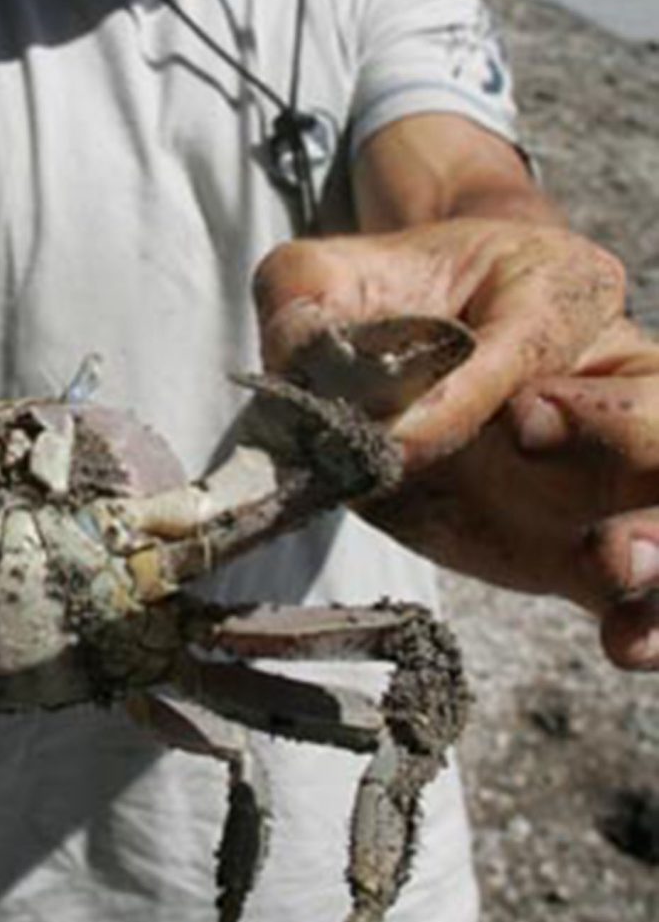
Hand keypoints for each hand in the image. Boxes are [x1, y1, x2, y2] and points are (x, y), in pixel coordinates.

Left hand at [254, 223, 657, 669]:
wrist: (407, 350)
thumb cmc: (381, 309)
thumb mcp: (331, 280)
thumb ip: (307, 302)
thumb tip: (299, 360)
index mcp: (556, 288)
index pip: (531, 335)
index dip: (472, 389)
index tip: (408, 437)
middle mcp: (610, 373)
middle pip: (658, 403)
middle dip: (619, 430)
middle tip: (530, 437)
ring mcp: (611, 468)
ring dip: (651, 536)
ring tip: (610, 562)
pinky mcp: (584, 544)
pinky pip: (645, 589)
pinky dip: (644, 618)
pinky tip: (619, 642)